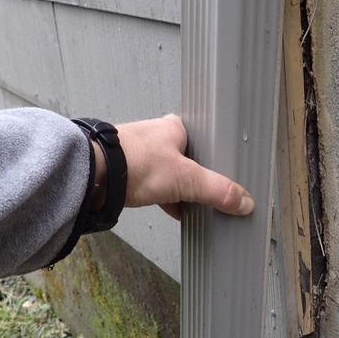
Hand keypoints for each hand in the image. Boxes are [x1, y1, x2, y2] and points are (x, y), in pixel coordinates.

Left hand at [115, 114, 253, 220]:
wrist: (94, 174)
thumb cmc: (134, 162)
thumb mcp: (187, 179)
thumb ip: (217, 190)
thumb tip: (244, 201)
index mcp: (174, 128)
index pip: (202, 140)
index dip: (212, 159)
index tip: (221, 175)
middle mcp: (155, 137)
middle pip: (185, 160)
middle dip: (194, 179)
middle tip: (207, 194)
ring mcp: (138, 154)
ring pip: (167, 174)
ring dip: (176, 190)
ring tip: (190, 205)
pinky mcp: (125, 173)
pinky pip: (150, 186)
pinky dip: (161, 198)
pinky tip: (170, 210)